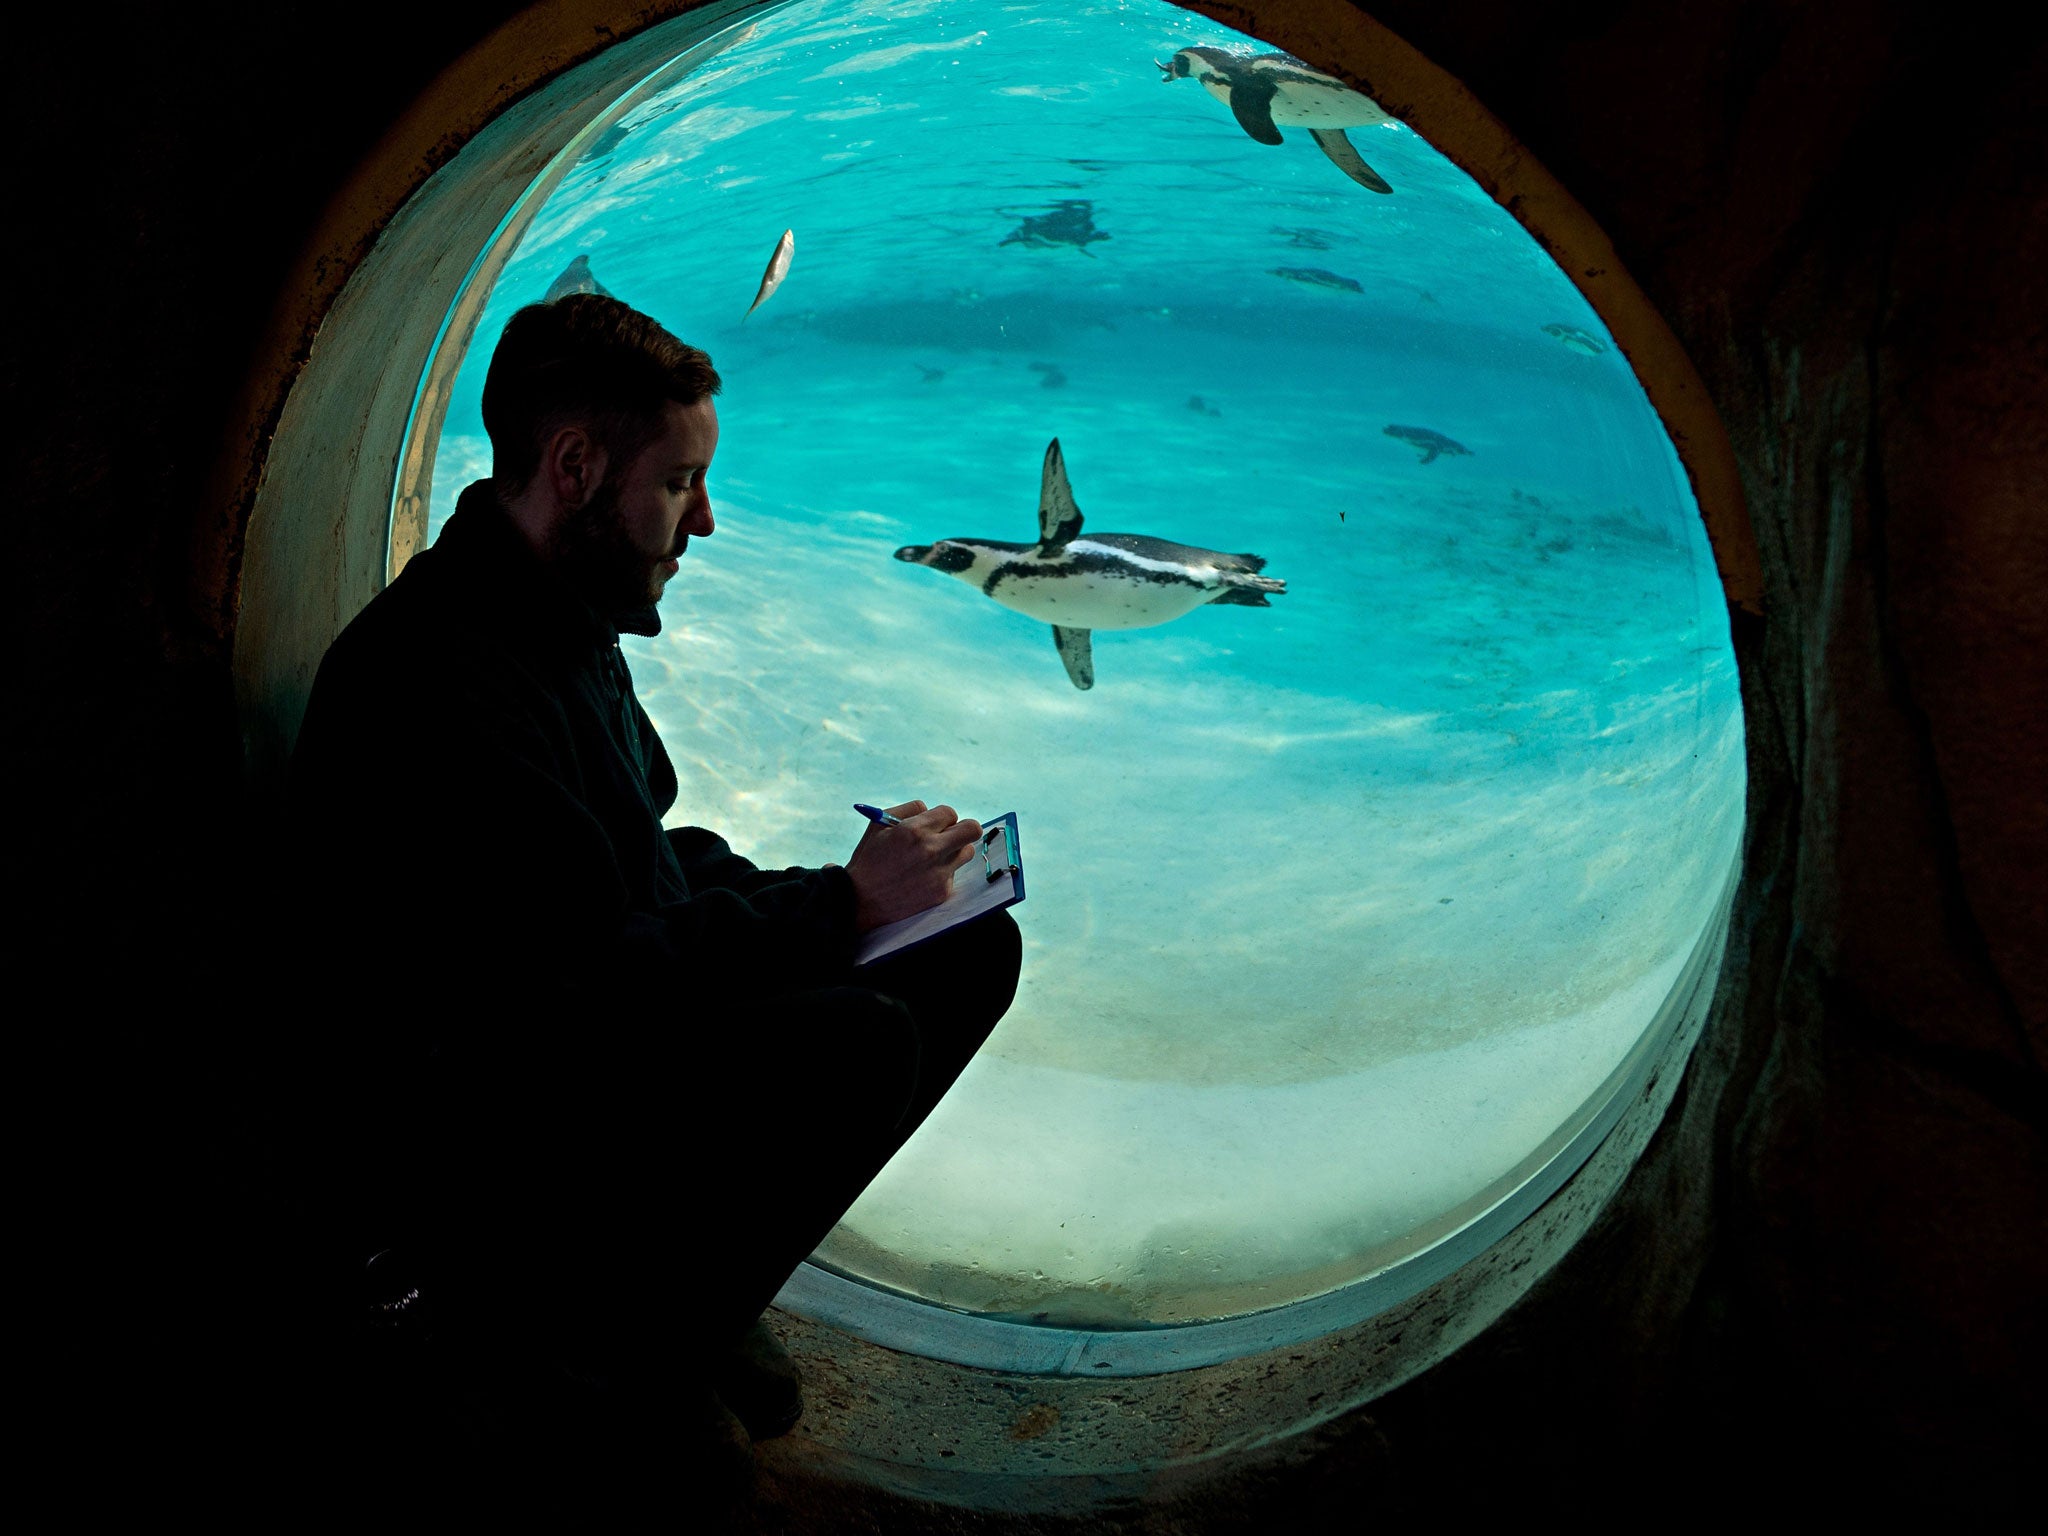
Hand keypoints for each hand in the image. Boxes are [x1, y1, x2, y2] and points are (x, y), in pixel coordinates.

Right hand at [843, 800, 981, 932]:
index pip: (950, 813)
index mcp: (914, 830)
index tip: (936, 824)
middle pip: (972, 829)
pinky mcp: (942, 892)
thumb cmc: (869, 859)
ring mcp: (939, 873)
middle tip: (951, 835)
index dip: (942, 818)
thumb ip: (908, 810)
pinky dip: (942, 873)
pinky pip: (953, 874)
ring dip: (954, 851)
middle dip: (963, 828)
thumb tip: (931, 810)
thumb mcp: (878, 825)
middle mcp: (931, 850)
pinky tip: (922, 878)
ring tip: (933, 857)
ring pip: (967, 852)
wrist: (860, 900)